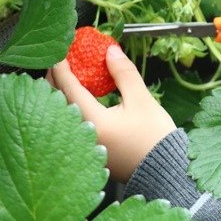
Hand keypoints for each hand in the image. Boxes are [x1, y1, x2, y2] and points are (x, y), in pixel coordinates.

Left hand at [47, 45, 176, 182]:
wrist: (163, 170)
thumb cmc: (154, 137)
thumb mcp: (141, 100)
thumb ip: (123, 74)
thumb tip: (110, 51)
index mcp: (92, 122)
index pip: (68, 88)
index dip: (61, 66)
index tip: (59, 50)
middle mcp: (80, 135)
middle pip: (58, 101)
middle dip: (56, 78)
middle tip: (61, 59)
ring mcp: (82, 144)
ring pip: (61, 112)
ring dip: (61, 92)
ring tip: (66, 75)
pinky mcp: (88, 149)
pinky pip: (70, 121)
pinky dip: (70, 105)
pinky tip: (78, 97)